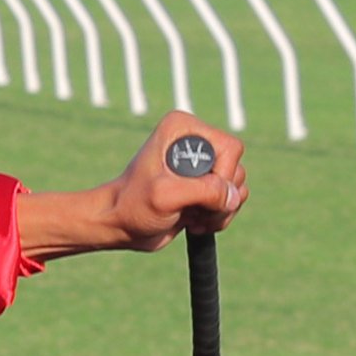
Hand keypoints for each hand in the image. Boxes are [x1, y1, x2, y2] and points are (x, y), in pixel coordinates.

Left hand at [14, 110, 248, 258]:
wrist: (119, 226)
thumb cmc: (132, 206)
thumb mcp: (165, 196)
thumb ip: (204, 191)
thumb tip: (233, 196)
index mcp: (184, 128)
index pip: (230, 148)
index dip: (222, 177)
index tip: (196, 195)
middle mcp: (195, 141)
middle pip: (236, 169)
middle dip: (220, 198)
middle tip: (192, 210)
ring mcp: (201, 165)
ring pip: (236, 188)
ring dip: (220, 211)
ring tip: (191, 217)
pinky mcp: (203, 186)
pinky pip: (231, 200)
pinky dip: (219, 216)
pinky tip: (194, 222)